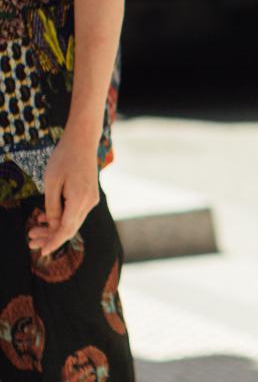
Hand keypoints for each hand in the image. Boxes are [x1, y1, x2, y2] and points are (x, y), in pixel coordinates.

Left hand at [27, 130, 99, 257]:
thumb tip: (53, 226)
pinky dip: (61, 218)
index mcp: (80, 200)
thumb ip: (52, 207)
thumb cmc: (64, 159)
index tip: (41, 252)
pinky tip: (44, 218)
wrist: (82, 141)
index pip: (66, 229)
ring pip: (72, 221)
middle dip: (50, 237)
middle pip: (70, 228)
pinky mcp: (89, 194)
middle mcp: (89, 202)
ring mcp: (91, 198)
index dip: (53, 242)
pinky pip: (75, 212)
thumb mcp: (52, 183)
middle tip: (30, 241)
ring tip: (33, 230)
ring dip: (54, 228)